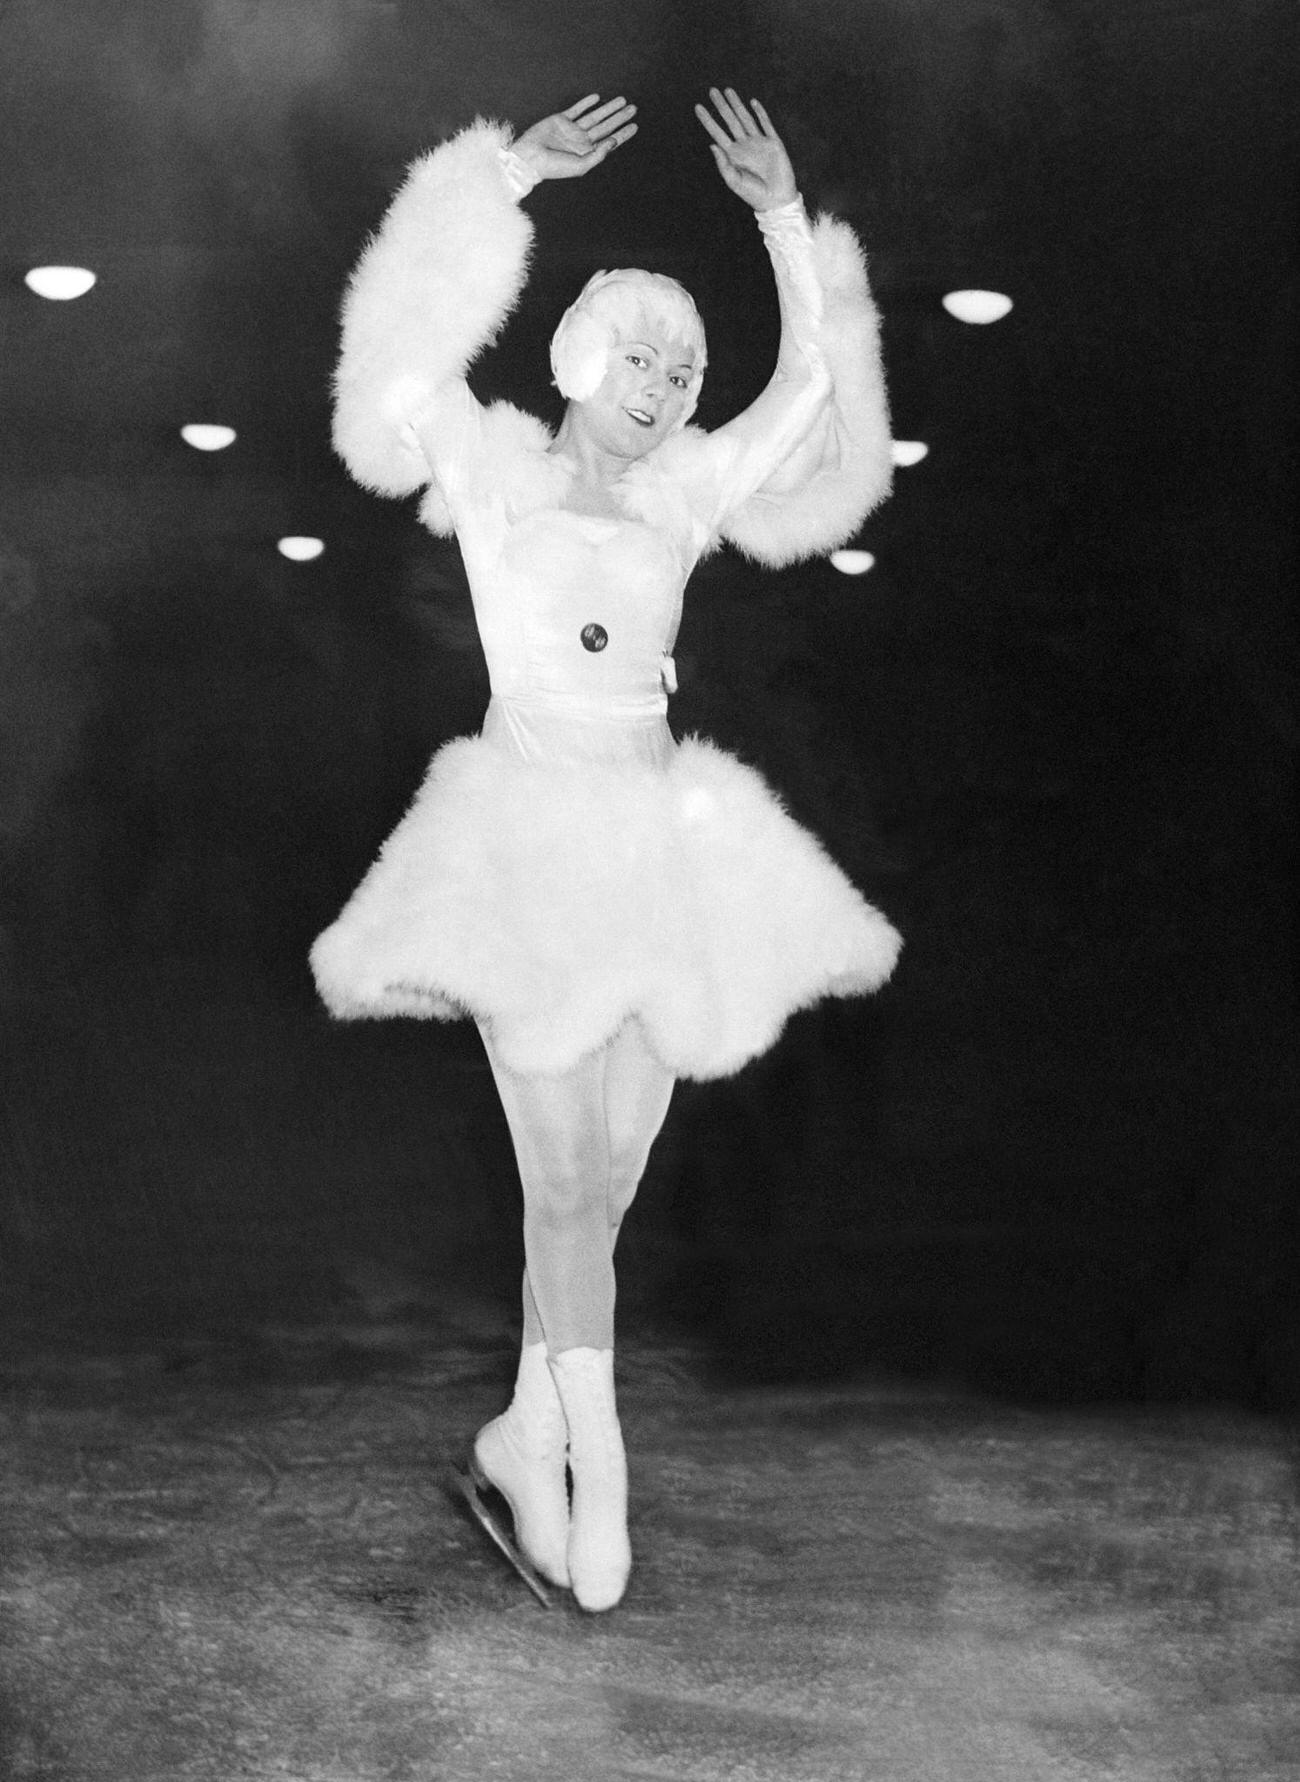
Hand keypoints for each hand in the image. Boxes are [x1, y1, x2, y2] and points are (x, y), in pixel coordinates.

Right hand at [513, 95, 637, 180]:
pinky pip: (576, 109)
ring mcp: (572, 130)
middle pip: (605, 126)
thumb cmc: (554, 167)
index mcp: (587, 153)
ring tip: (622, 100)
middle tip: (633, 108)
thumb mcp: (580, 166)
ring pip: (594, 116)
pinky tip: (597, 97)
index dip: (623, 133)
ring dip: (608, 108)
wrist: (529, 158)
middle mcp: (582, 141)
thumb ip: (598, 155)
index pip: (610, 141)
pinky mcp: (560, 120)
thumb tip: (614, 142)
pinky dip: (586, 103)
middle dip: (619, 117)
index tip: (635, 125)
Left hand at [694, 89, 797, 210]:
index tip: (698, 107)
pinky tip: (752, 102)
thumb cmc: (753, 194)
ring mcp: (759, 143)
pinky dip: (760, 113)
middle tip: (712, 90)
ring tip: (728, 90)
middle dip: (721, 106)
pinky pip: (766, 124)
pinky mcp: (773, 143)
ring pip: (745, 118)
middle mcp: (744, 146)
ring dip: (737, 104)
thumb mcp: (734, 181)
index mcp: (733, 155)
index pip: (717, 133)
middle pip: (730, 121)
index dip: (708, 120)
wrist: (776, 200)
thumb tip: (711, 144)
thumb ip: (723, 164)